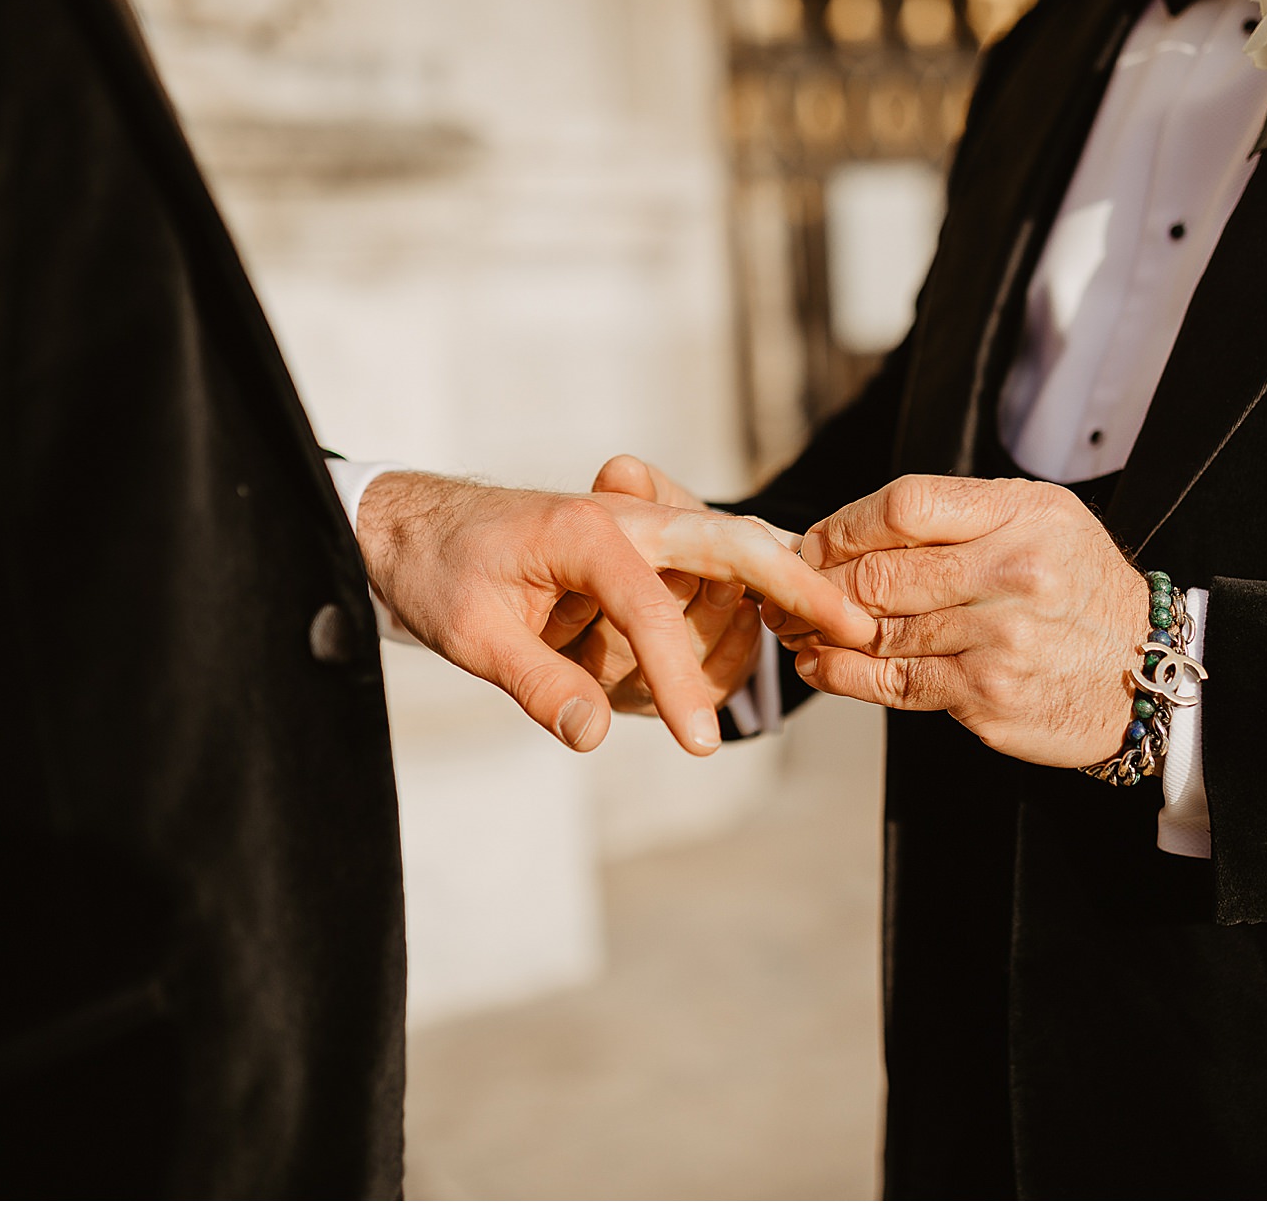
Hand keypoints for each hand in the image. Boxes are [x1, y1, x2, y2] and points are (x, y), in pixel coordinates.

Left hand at [357, 470, 872, 755]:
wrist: (411, 524)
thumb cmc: (437, 569)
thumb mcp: (470, 633)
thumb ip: (539, 683)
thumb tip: (593, 734)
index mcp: (588, 531)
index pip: (653, 610)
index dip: (679, 682)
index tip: (698, 745)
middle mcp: (628, 522)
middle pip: (736, 547)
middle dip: (798, 586)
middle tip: (855, 626)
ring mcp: (641, 535)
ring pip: (726, 576)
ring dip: (730, 636)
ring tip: (693, 699)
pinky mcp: (644, 555)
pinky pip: (706, 588)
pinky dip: (723, 626)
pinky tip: (700, 672)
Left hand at [783, 474, 1151, 768]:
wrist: (1148, 674)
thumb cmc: (1081, 591)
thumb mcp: (1042, 523)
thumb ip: (960, 519)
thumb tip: (852, 532)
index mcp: (1023, 516)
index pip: (904, 506)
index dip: (844, 526)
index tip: (816, 542)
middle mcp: (1013, 573)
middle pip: (879, 573)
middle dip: (818, 583)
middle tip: (786, 588)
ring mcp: (999, 640)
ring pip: (878, 631)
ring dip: (821, 631)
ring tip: (794, 626)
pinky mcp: (987, 695)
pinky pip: (894, 683)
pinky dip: (844, 674)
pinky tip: (821, 665)